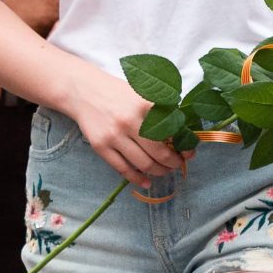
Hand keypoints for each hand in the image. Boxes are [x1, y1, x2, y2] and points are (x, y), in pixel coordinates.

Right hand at [65, 67, 181, 187]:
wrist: (84, 91)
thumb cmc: (118, 93)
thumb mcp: (143, 93)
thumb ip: (163, 110)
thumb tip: (183, 134)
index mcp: (146, 105)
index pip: (172, 132)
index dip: (184, 146)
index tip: (188, 153)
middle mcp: (131, 121)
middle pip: (159, 152)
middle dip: (173, 163)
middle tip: (177, 164)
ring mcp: (114, 135)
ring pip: (143, 164)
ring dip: (158, 171)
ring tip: (164, 171)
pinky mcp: (101, 146)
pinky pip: (123, 169)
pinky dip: (137, 179)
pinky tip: (147, 182)